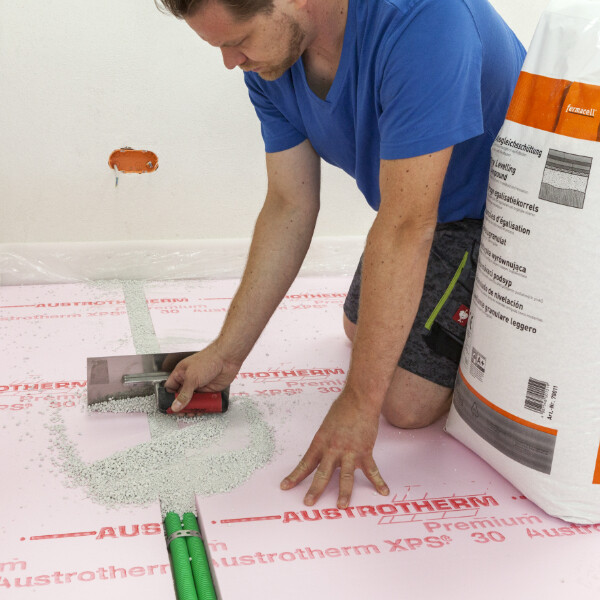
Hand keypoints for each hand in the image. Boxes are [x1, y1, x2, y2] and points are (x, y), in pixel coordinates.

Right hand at [164, 344, 240, 411]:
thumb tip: (175, 406)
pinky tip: (202, 410)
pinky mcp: (209, 391)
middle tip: (182, 413)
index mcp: (181, 374)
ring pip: (193, 400)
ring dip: (192, 407)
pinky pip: (204, 401)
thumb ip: (184, 394)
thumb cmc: (208, 360)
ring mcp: (199, 386)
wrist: (227, 359)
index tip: (171, 407)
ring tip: (192, 412)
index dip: (170, 398)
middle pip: (182, 397)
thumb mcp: (191, 378)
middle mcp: (189, 380)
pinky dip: (203, 407)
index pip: (170, 388)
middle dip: (181, 405)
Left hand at [280, 389, 388, 508]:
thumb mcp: (326, 426)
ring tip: (341, 506)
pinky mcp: (365, 452)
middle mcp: (333, 449)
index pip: (305, 463)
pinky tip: (383, 491)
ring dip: (344, 493)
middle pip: (322, 474)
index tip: (285, 487)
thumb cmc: (343, 409)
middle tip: (308, 502)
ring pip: (345, 477)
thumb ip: (325, 442)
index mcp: (320, 442)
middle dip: (314, 490)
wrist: (360, 400)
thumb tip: (324, 454)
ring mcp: (350, 452)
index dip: (294, 477)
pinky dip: (378, 482)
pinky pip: (372, 471)